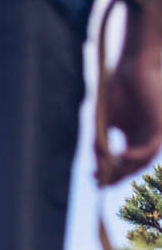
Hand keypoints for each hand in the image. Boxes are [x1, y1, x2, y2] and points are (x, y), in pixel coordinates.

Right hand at [99, 45, 161, 183]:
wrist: (133, 67)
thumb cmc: (117, 90)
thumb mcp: (103, 123)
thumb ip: (100, 146)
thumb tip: (99, 168)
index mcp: (134, 135)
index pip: (123, 162)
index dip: (109, 173)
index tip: (94, 179)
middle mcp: (146, 136)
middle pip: (132, 165)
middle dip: (116, 175)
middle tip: (101, 181)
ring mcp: (154, 133)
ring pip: (142, 161)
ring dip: (124, 169)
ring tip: (108, 170)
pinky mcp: (160, 127)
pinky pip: (149, 149)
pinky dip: (134, 156)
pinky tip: (120, 157)